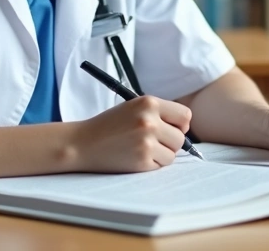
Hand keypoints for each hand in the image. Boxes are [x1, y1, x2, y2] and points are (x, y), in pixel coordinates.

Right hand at [72, 95, 192, 172]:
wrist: (82, 143)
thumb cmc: (109, 125)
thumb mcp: (133, 108)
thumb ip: (158, 113)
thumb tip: (186, 129)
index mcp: (149, 103)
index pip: (185, 115)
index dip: (180, 125)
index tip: (172, 129)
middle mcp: (149, 121)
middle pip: (181, 138)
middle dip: (170, 143)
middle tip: (152, 142)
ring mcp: (146, 141)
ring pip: (172, 154)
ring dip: (161, 155)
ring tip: (140, 149)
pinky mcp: (141, 160)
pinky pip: (160, 165)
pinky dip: (151, 164)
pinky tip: (134, 157)